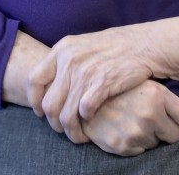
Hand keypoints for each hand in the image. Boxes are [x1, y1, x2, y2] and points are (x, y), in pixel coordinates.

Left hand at [27, 26, 153, 141]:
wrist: (144, 44)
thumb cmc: (114, 47)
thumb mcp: (82, 45)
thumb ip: (64, 61)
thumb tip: (49, 86)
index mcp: (62, 49)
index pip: (34, 79)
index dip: (34, 100)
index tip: (41, 112)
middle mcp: (70, 59)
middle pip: (48, 103)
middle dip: (54, 123)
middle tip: (63, 128)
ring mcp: (85, 72)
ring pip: (65, 114)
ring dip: (71, 130)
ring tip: (79, 134)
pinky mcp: (102, 83)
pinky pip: (84, 112)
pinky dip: (87, 121)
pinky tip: (93, 120)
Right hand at [81, 81, 178, 155]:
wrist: (84, 93)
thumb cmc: (118, 84)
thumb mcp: (143, 80)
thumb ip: (165, 95)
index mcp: (156, 94)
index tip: (173, 114)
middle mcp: (149, 114)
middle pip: (175, 135)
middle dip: (165, 128)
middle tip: (149, 115)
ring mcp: (135, 132)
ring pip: (157, 144)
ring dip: (149, 135)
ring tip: (132, 118)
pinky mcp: (123, 146)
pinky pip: (141, 150)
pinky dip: (135, 142)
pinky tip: (123, 127)